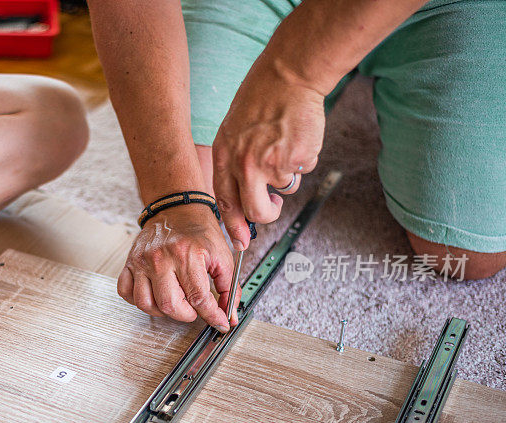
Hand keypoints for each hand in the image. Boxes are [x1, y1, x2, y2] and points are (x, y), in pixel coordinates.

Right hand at [117, 204, 235, 332]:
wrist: (178, 209)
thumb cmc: (199, 230)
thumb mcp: (222, 256)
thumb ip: (229, 288)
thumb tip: (229, 315)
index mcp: (187, 255)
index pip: (199, 298)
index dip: (212, 316)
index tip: (219, 322)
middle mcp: (161, 258)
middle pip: (170, 305)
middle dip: (187, 315)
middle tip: (194, 309)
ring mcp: (142, 261)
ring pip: (146, 304)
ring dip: (163, 311)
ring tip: (175, 302)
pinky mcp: (130, 262)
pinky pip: (126, 292)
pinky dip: (139, 300)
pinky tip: (154, 295)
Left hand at [212, 58, 324, 248]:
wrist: (289, 75)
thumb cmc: (261, 99)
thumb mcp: (233, 131)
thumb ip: (236, 164)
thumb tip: (243, 199)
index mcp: (226, 156)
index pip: (225, 202)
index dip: (233, 225)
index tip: (240, 241)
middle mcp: (246, 164)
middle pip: (256, 212)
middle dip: (267, 214)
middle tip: (272, 203)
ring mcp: (272, 163)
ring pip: (284, 189)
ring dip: (287, 173)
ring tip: (284, 142)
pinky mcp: (297, 160)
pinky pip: (302, 172)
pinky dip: (303, 159)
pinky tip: (296, 136)